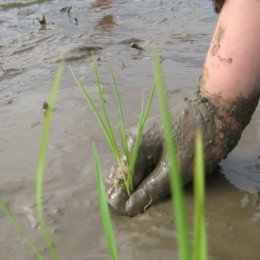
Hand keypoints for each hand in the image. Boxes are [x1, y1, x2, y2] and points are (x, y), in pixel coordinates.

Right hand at [107, 89, 257, 215]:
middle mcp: (136, 140)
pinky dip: (151, 173)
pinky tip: (157, 182)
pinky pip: (148, 160)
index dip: (122, 197)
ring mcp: (147, 137)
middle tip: (142, 205)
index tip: (126, 213)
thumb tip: (129, 208)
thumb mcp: (174, 170)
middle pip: (127, 171)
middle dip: (132, 190)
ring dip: (142, 183)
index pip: (121, 177)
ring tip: (149, 196)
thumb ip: (150, 190)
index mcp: (135, 146)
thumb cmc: (196, 141)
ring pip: (138, 166)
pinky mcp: (158, 138)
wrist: (217, 110)